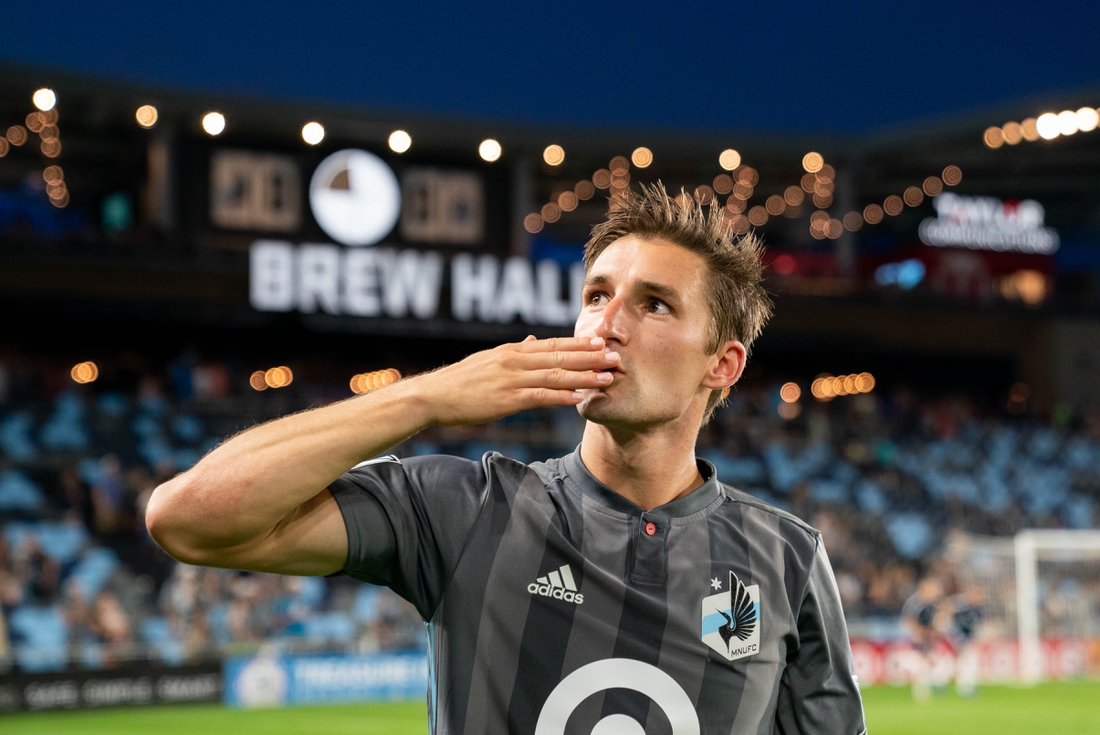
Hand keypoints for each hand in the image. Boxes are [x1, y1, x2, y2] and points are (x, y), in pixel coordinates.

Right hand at [414, 335, 618, 425]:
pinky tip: (578, 399)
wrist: (433, 396)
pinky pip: (539, 397)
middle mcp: (514, 360)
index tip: (602, 342)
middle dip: (590, 357)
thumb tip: (534, 341)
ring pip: (554, 375)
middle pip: (559, 356)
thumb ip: (515, 352)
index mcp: (512, 351)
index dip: (579, 344)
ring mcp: (510, 379)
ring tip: (606, 378)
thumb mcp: (489, 360)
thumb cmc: (460, 381)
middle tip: (615, 355)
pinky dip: (561, 397)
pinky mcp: (505, 399)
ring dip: (583, 376)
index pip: (552, 344)